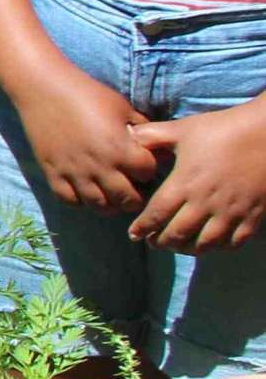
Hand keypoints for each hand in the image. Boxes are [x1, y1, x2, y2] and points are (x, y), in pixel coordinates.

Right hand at [14, 69, 160, 214]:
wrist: (43, 88)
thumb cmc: (87, 93)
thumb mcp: (122, 107)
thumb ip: (141, 129)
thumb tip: (155, 145)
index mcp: (120, 149)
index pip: (148, 174)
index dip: (150, 169)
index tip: (146, 165)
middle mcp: (99, 166)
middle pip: (127, 199)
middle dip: (135, 196)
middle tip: (133, 188)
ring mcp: (74, 173)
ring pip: (99, 206)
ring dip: (110, 204)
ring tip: (111, 194)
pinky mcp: (52, 173)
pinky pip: (70, 200)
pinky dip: (81, 200)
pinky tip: (85, 190)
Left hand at [126, 98, 265, 249]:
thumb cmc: (222, 129)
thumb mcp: (182, 130)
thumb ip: (152, 136)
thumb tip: (126, 135)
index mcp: (184, 183)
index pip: (156, 214)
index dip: (143, 228)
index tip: (134, 234)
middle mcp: (205, 203)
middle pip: (177, 234)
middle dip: (161, 242)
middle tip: (154, 242)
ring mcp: (231, 212)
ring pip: (205, 244)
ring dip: (188, 248)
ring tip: (179, 245)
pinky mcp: (253, 216)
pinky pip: (234, 243)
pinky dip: (219, 247)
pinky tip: (212, 243)